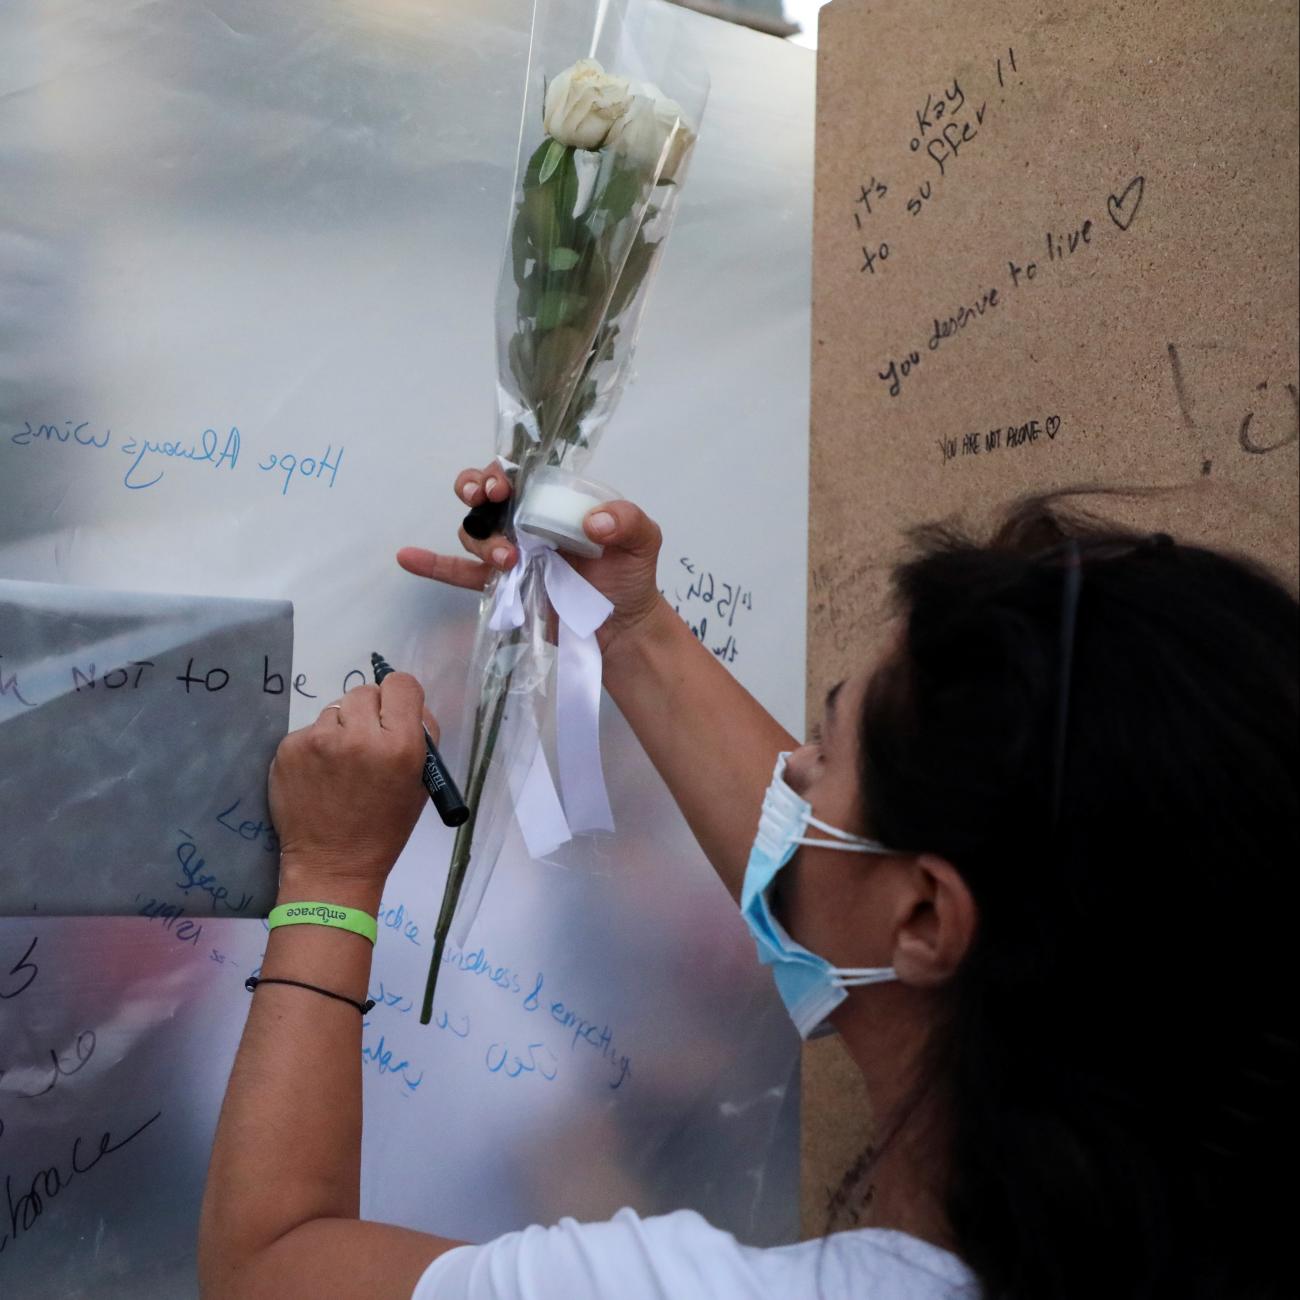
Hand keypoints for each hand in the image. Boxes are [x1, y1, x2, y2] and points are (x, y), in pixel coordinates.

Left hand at [269, 674, 430, 893]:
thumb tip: (408, 706)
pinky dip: (316, 747)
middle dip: (369, 713)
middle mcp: (360, 736)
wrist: (332, 865)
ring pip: (335, 710)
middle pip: (365, 692)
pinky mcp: (289, 748)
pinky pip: (310, 730)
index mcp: (401, 745)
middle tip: (366, 743)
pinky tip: (319, 776)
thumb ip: (419, 738)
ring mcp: (320, 740)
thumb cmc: (384, 828)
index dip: (400, 699)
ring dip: (341, 729)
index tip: (394, 715)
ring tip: (340, 766)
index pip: (401, 684)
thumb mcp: (419, 784)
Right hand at [396, 462, 666, 656]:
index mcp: (553, 501)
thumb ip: (627, 522)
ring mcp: (511, 553)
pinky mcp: (501, 585)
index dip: (501, 472)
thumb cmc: (631, 577)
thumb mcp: (643, 541)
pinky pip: (460, 573)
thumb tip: (595, 523)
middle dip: (476, 489)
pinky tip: (407, 556)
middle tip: (490, 500)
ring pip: (474, 532)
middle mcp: (526, 521)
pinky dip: (432, 565)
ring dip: (481, 540)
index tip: (502, 486)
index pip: (519, 474)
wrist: (621, 627)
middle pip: (484, 494)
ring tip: (507, 560)